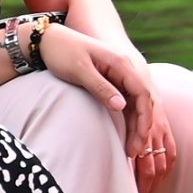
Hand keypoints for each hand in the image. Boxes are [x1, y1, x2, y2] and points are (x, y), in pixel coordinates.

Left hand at [40, 27, 170, 173]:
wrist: (48, 41)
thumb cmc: (63, 53)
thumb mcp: (80, 70)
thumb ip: (101, 87)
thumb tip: (122, 106)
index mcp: (121, 63)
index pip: (142, 92)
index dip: (144, 117)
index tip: (141, 138)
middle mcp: (124, 69)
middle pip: (142, 101)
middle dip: (142, 127)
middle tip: (136, 152)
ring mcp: (118, 76)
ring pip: (135, 104)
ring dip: (137, 126)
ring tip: (133, 150)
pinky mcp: (110, 82)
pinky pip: (125, 103)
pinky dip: (128, 120)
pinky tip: (126, 136)